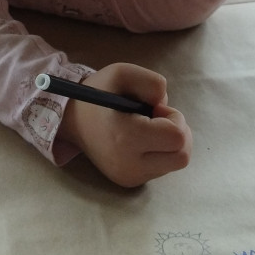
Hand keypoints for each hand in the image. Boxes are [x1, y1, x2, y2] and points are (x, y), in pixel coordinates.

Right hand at [56, 63, 191, 187]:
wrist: (72, 120)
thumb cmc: (99, 93)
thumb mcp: (123, 72)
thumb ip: (152, 82)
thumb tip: (165, 104)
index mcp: (126, 137)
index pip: (178, 138)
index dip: (174, 118)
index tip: (156, 109)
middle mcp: (129, 164)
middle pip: (182, 157)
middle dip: (178, 134)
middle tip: (158, 120)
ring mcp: (130, 177)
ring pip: (174, 163)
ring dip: (169, 143)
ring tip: (147, 129)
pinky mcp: (130, 182)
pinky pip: (162, 168)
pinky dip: (160, 153)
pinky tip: (142, 141)